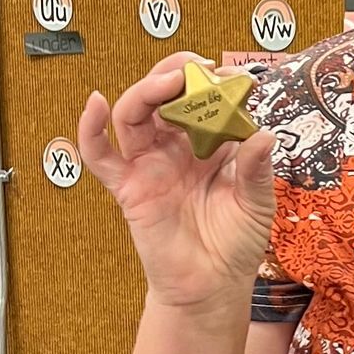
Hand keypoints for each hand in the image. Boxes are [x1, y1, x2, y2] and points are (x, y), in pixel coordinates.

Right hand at [77, 57, 278, 315]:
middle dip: (177, 74)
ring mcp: (149, 163)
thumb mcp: (255, 204)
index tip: (232, 76)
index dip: (216, 83)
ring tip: (167, 82)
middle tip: (195, 68)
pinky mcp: (128, 186)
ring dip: (147, 91)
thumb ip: (255, 170)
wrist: (211, 286)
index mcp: (211, 144)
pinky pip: (100, 155)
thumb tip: (263, 135)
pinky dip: (91, 127)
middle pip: (165, 96)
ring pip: (135, 114)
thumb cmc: (235, 243)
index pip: (207, 100)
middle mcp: (177, 147)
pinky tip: (96, 103)